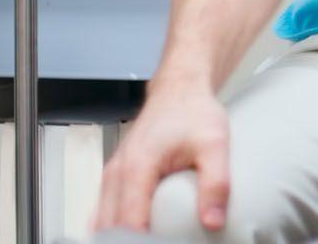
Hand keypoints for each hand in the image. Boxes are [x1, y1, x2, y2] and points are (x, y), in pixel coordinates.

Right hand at [93, 78, 230, 232]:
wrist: (179, 89)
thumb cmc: (193, 111)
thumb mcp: (215, 144)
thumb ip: (216, 183)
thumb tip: (213, 220)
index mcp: (136, 168)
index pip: (128, 223)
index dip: (141, 242)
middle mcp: (116, 174)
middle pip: (108, 227)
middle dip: (127, 241)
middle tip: (158, 241)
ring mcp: (111, 176)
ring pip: (102, 221)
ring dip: (119, 235)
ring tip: (150, 238)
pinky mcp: (115, 177)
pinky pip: (105, 211)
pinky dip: (116, 226)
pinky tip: (139, 232)